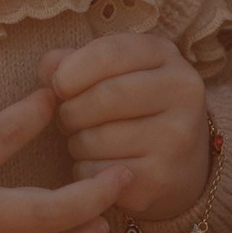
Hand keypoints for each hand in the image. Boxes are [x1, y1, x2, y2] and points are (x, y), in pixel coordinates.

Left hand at [43, 33, 212, 227]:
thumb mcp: (114, 72)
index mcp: (167, 56)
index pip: (108, 54)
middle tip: (68, 119)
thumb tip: (49, 68)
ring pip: (95, 138)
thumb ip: (76, 61)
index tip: (59, 86)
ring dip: (76, 143)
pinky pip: (96, 173)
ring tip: (87, 142)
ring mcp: (175, 139)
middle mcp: (182, 94)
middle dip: (70, 111)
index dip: (71, 70)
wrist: (180, 164)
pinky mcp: (160, 179)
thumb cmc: (134, 108)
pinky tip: (98, 166)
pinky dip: (84, 171)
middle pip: (102, 97)